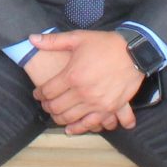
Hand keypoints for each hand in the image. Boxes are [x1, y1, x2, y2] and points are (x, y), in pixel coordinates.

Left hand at [26, 29, 142, 134]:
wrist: (134, 52)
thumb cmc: (105, 44)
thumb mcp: (78, 38)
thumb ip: (53, 41)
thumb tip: (31, 38)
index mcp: (72, 75)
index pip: (47, 91)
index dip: (39, 94)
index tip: (38, 94)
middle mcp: (82, 92)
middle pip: (56, 107)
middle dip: (47, 107)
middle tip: (45, 105)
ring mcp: (96, 103)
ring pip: (70, 118)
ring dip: (59, 119)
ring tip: (55, 115)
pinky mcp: (109, 109)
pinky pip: (90, 124)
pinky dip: (79, 128)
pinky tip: (71, 129)